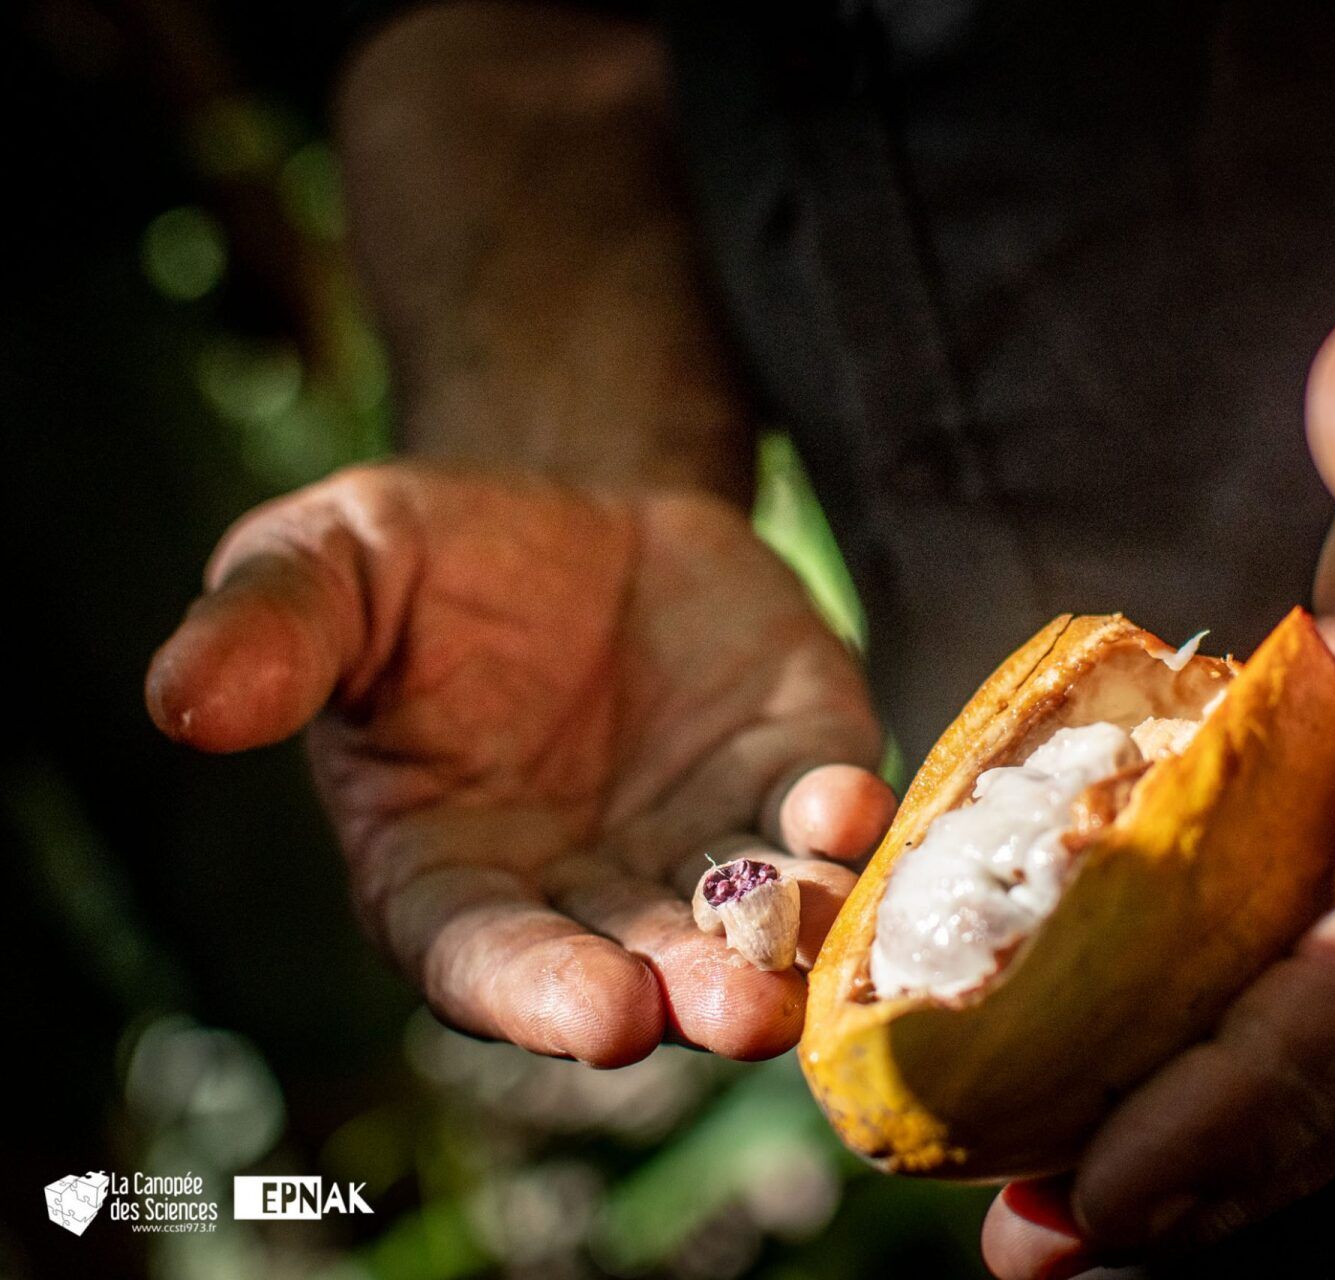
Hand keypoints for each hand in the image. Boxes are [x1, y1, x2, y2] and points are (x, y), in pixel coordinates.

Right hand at [147, 462, 895, 1065]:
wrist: (567, 509)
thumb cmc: (425, 563)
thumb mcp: (326, 567)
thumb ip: (270, 635)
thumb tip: (184, 702)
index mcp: (453, 875)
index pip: (490, 960)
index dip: (543, 993)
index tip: (602, 1016)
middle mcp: (589, 888)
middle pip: (641, 965)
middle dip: (690, 990)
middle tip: (734, 1012)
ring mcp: (702, 838)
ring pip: (749, 915)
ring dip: (783, 939)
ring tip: (802, 955)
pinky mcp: (789, 768)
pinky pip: (821, 811)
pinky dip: (840, 821)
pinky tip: (846, 807)